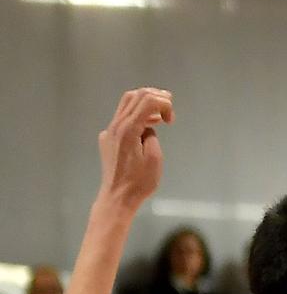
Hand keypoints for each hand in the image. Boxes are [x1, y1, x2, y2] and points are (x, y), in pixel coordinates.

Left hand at [98, 87, 172, 209]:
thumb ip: (152, 137)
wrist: (117, 197)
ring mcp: (109, 131)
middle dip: (155, 96)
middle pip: (135, 96)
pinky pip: (122, 119)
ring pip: (126, 105)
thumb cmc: (139, 183)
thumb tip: (148, 128)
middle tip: (170, 102)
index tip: (171, 120)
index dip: (164, 104)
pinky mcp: (108, 138)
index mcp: (128, 129)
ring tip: (160, 112)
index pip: (147, 101)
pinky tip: (147, 126)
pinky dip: (137, 116)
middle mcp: (116, 125)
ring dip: (145, 104)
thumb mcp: (155, 159)